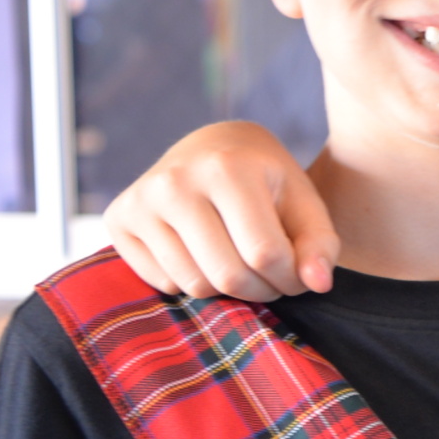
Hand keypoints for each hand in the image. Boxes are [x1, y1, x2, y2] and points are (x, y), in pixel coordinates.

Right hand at [102, 122, 331, 300]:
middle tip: (270, 275)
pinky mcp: (118, 220)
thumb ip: (319, 244)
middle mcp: (174, 181)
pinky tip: (203, 253)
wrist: (211, 147)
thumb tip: (318, 284)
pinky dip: (192, 281)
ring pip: (194, 285)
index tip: (297, 274)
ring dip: (228, 291)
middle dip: (261, 289)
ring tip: (240, 263)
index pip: (265, 254)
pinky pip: (164, 283)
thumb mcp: (303, 201)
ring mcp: (140, 201)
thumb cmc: (265, 180)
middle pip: (228, 275)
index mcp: (227, 169)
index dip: (290, 278)